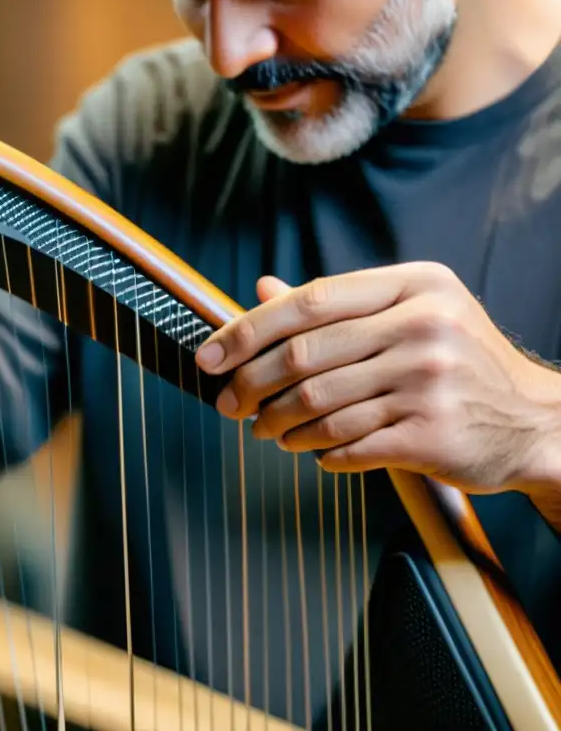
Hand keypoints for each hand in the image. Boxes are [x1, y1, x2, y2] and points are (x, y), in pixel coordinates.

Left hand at [194, 262, 560, 494]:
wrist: (533, 421)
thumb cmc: (455, 362)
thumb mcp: (408, 315)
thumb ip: (335, 306)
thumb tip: (262, 288)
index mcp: (414, 286)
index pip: (309, 302)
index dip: (247, 330)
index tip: (208, 356)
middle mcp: (424, 326)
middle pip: (304, 356)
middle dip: (250, 385)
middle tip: (229, 404)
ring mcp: (430, 380)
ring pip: (319, 405)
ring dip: (278, 424)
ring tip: (266, 430)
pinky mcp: (431, 433)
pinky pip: (346, 445)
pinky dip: (316, 450)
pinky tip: (310, 449)